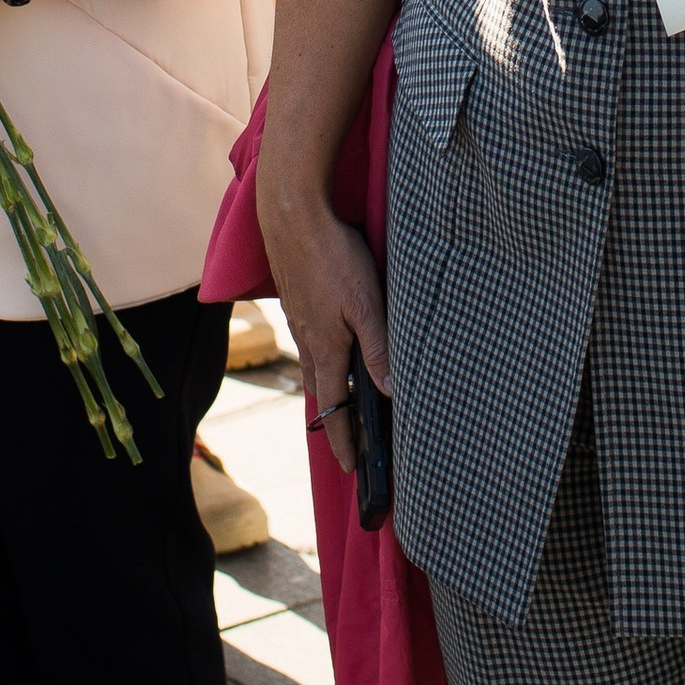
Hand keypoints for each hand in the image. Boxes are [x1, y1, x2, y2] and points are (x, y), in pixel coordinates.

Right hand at [262, 197, 390, 476]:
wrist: (292, 215)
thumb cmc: (333, 256)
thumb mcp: (366, 303)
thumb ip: (378, 348)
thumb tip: (392, 392)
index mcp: (325, 349)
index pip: (334, 409)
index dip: (344, 441)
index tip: (353, 470)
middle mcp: (307, 340)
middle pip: (320, 391)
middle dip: (334, 418)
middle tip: (349, 438)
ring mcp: (298, 318)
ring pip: (313, 363)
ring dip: (326, 386)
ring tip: (341, 398)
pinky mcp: (296, 297)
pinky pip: (308, 338)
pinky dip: (320, 355)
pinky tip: (329, 342)